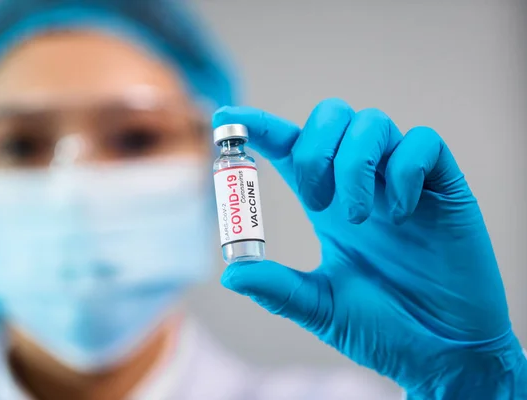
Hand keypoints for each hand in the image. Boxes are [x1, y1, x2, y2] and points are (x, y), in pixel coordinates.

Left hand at [213, 100, 525, 397]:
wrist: (443, 352)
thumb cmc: (382, 328)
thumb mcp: (322, 306)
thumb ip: (279, 288)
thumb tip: (230, 273)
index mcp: (327, 203)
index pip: (290, 147)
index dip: (258, 127)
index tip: (226, 118)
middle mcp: (361, 183)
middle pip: (329, 116)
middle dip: (313, 148)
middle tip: (316, 202)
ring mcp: (402, 181)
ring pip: (371, 122)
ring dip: (353, 164)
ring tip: (358, 217)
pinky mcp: (444, 187)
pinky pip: (424, 143)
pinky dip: (405, 168)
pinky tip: (401, 212)